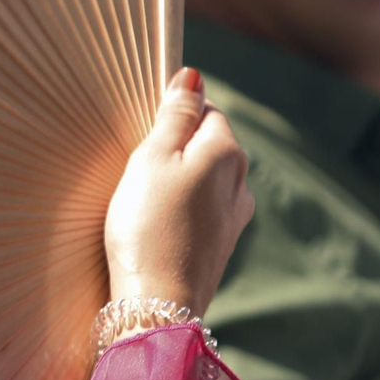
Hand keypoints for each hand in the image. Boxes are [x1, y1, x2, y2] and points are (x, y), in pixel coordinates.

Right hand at [104, 67, 253, 315]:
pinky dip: (182, 208)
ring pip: (206, 178)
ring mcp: (234, 217)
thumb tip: (192, 76)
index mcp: (227, 152)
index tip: (144, 132)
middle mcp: (240, 182)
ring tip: (145, 198)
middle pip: (209, 143)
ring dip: (180, 179)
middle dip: (177, 147)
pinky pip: (203, 209)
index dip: (174, 114)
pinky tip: (157, 223)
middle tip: (138, 167)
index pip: (207, 109)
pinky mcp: (222, 245)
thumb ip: (174, 115)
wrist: (157, 303)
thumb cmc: (147, 225)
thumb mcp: (151, 158)